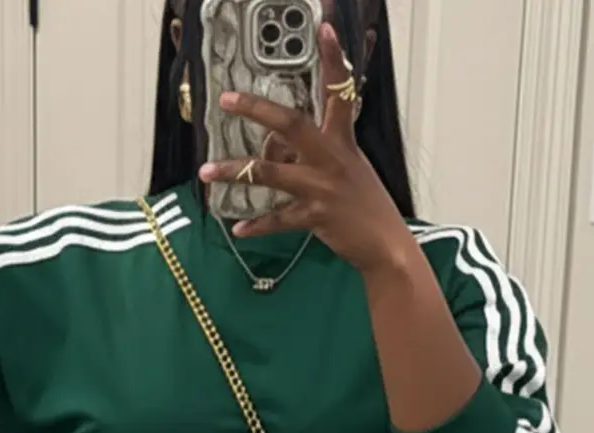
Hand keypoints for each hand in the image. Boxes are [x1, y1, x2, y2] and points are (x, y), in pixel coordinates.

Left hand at [200, 23, 412, 274]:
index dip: (333, 58)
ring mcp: (321, 188)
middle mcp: (330, 158)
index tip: (324, 28)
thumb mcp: (348, 167)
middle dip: (257, 109)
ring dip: (236, 171)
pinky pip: (278, 219)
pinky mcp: (315, 217)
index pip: (339, 91)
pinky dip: (256, 225)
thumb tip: (278, 148)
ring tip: (207, 171)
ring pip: (270, 173)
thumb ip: (315, 153)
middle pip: (290, 124)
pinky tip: (238, 227)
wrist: (386, 244)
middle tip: (227, 99)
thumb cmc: (366, 204)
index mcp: (342, 140)